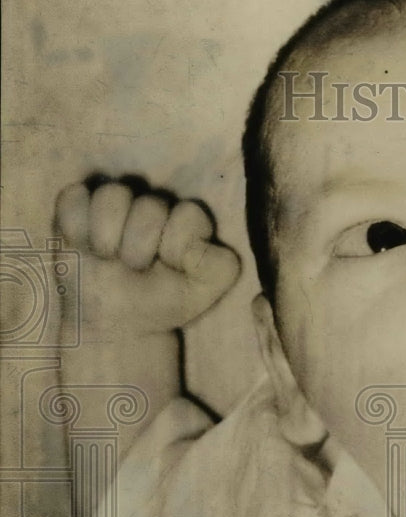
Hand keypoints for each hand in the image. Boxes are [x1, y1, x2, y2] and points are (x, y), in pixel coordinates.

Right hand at [54, 174, 240, 339]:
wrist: (116, 322)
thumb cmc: (161, 303)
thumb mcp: (202, 292)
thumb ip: (219, 266)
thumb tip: (196, 243)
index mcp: (186, 220)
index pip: (187, 215)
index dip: (174, 247)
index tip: (168, 269)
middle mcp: (152, 204)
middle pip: (148, 206)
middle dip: (138, 249)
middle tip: (134, 269)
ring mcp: (114, 202)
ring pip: (111, 195)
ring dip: (106, 237)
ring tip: (108, 260)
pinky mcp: (78, 205)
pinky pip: (73, 198)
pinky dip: (75, 228)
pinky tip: (83, 249)